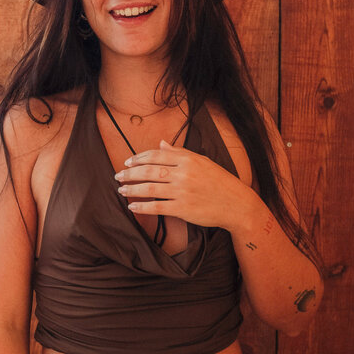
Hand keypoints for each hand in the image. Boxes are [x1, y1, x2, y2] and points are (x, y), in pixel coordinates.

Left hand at [114, 140, 255, 231]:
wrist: (236, 204)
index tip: (127, 162)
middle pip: (149, 171)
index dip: (138, 158)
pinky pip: (157, 207)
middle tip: (118, 176)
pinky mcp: (183, 209)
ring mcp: (182, 192)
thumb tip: (161, 144)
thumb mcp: (202, 161)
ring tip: (122, 190)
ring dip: (132, 189)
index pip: (156, 155)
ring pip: (150, 189)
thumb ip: (180, 153)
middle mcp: (183, 174)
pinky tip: (132, 206)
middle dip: (130, 174)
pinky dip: (142, 207)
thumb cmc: (219, 181)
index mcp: (187, 159)